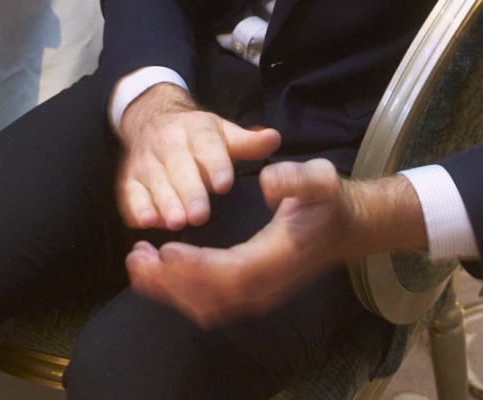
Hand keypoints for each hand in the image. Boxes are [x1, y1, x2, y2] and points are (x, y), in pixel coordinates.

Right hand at [117, 84, 279, 230]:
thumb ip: (247, 143)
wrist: (151, 117)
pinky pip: (129, 192)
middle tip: (200, 216)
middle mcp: (167, 142)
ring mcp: (145, 160)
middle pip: (178, 166)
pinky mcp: (128, 177)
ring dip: (164, 202)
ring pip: (153, 181)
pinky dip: (135, 207)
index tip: (225, 184)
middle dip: (188, 191)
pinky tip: (145, 223)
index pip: (207, 146)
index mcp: (195, 129)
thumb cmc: (196, 136)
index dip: (215, 165)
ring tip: (176, 222)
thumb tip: (274, 138)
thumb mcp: (222, 132)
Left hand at [124, 163, 423, 327]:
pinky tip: (159, 269)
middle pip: (210, 297)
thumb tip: (268, 182)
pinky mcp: (249, 292)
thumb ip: (297, 178)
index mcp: (278, 259)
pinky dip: (179, 291)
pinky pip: (208, 302)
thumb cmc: (329, 201)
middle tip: (136, 256)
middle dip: (169, 282)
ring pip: (204, 305)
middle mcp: (265, 286)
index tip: (167, 249)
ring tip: (138, 262)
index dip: (196, 266)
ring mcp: (257, 293)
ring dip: (168, 289)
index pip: (231, 273)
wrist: (346, 227)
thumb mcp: (320, 177)